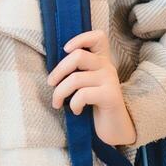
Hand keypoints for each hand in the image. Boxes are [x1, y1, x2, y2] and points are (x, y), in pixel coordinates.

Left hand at [46, 28, 136, 146]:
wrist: (114, 128)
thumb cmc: (95, 105)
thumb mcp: (86, 84)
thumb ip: (77, 71)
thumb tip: (53, 68)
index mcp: (102, 60)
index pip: (98, 36)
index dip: (80, 38)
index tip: (65, 50)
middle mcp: (108, 67)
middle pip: (78, 56)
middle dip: (58, 70)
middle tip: (50, 84)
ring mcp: (110, 80)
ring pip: (75, 78)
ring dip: (60, 92)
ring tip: (57, 103)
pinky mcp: (110, 96)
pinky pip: (82, 95)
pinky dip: (73, 104)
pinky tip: (76, 110)